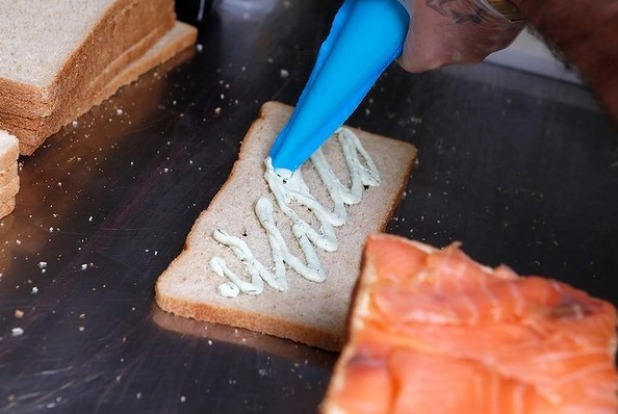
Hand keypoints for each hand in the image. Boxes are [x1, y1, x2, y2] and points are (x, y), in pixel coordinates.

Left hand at [399, 0, 524, 72]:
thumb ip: (400, 2)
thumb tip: (396, 1)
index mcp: (427, 53)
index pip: (407, 60)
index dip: (403, 45)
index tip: (403, 33)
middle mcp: (453, 59)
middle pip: (435, 51)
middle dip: (431, 33)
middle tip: (429, 12)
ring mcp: (481, 51)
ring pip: (461, 42)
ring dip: (457, 27)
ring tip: (457, 4)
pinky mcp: (502, 39)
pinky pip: (484, 33)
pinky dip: (479, 21)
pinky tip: (477, 4)